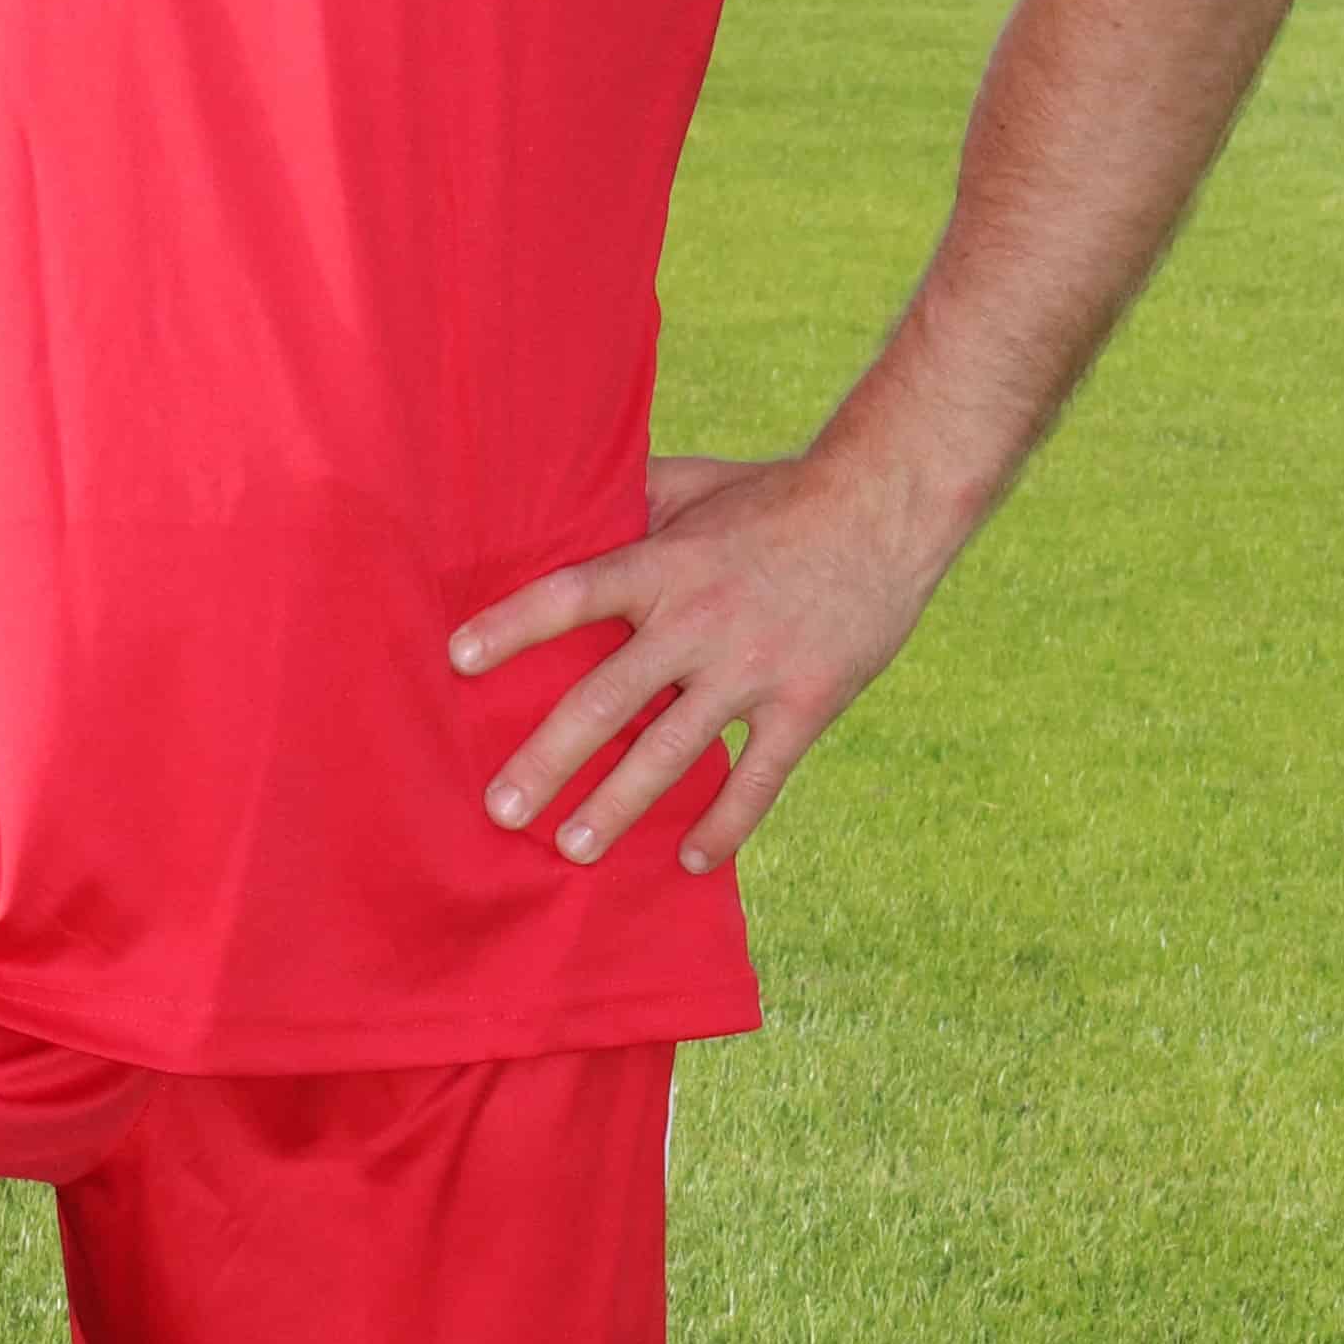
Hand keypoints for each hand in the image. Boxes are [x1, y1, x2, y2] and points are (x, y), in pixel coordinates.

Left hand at [450, 449, 944, 874]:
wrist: (886, 508)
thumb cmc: (778, 495)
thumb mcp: (696, 482)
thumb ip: (630, 501)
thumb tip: (559, 501)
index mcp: (665, 565)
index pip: (572, 595)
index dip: (513, 626)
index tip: (458, 660)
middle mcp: (699, 621)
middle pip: (607, 699)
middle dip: (549, 759)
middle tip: (502, 809)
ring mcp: (752, 670)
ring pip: (671, 752)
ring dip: (617, 807)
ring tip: (573, 850)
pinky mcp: (805, 704)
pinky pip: (758, 779)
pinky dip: (724, 825)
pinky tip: (690, 861)